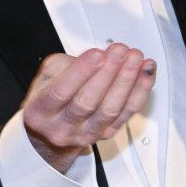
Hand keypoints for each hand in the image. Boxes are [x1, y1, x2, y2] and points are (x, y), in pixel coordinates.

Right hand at [20, 43, 156, 173]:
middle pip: (88, 102)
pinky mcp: (106, 134)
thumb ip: (65, 66)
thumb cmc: (49, 101)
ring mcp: (85, 134)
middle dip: (107, 73)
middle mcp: (62, 127)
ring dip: (126, 81)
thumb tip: (95, 58)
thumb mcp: (44, 78)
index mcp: (40, 112)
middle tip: (119, 52)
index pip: (60, 92)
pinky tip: (144, 74)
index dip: (81, 72)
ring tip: (134, 59)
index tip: (97, 54)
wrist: (52, 133)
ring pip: (110, 109)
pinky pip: (127, 114)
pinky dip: (139, 92)